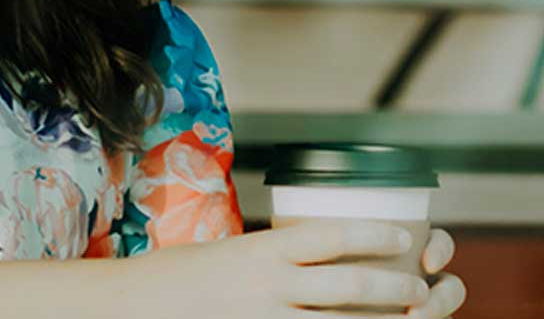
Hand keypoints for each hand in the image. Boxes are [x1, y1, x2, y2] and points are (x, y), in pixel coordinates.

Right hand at [141, 219, 462, 317]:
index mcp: (262, 249)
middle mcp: (266, 285)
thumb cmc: (176, 280)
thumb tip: (321, 261)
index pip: (333, 234)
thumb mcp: (230, 254)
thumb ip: (274, 258)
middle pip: (350, 285)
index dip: (375, 235)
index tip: (402, 236)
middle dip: (394, 288)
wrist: (122, 309)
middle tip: (421, 288)